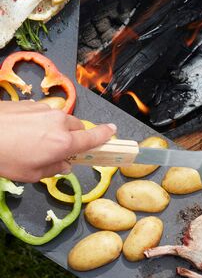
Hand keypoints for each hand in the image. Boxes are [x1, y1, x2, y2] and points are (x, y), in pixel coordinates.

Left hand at [0, 101, 116, 181]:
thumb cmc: (5, 158)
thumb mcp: (31, 174)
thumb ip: (54, 169)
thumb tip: (64, 165)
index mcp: (64, 143)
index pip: (93, 138)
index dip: (106, 135)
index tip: (114, 131)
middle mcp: (59, 123)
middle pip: (78, 127)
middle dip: (76, 137)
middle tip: (63, 149)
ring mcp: (44, 110)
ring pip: (62, 119)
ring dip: (59, 129)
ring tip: (39, 140)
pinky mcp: (30, 103)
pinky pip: (45, 113)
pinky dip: (43, 122)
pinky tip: (25, 131)